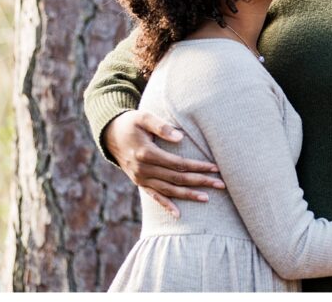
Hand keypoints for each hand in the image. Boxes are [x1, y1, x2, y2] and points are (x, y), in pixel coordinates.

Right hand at [104, 110, 225, 217]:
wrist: (110, 135)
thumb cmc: (131, 123)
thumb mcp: (144, 118)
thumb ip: (161, 126)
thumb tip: (181, 137)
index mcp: (146, 153)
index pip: (178, 163)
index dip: (197, 166)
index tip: (215, 167)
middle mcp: (144, 169)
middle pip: (177, 179)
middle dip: (200, 182)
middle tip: (221, 184)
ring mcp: (141, 179)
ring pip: (169, 190)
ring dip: (189, 195)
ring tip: (208, 198)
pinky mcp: (140, 183)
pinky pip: (154, 197)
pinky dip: (166, 206)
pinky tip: (178, 214)